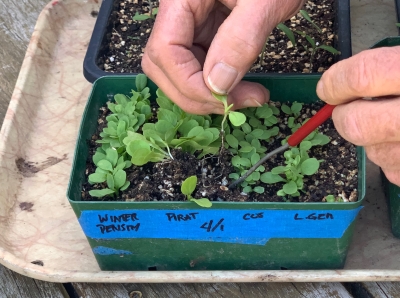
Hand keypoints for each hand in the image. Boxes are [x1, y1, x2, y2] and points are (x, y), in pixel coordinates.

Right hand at [142, 0, 303, 114]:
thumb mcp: (266, 0)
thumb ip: (241, 39)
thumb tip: (218, 85)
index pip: (165, 52)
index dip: (190, 84)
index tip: (226, 101)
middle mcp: (177, 13)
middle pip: (162, 66)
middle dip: (196, 94)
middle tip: (236, 105)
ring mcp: (188, 24)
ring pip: (178, 71)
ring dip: (207, 93)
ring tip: (247, 96)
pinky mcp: (203, 32)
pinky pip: (198, 65)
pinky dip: (216, 83)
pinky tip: (241, 85)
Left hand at [317, 47, 399, 185]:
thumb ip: (385, 67)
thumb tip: (341, 82)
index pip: (361, 77)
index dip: (336, 82)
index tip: (328, 87)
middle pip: (355, 124)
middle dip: (343, 117)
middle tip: (348, 108)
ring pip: (371, 152)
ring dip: (370, 137)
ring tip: (392, 121)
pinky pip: (392, 171)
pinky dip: (391, 156)